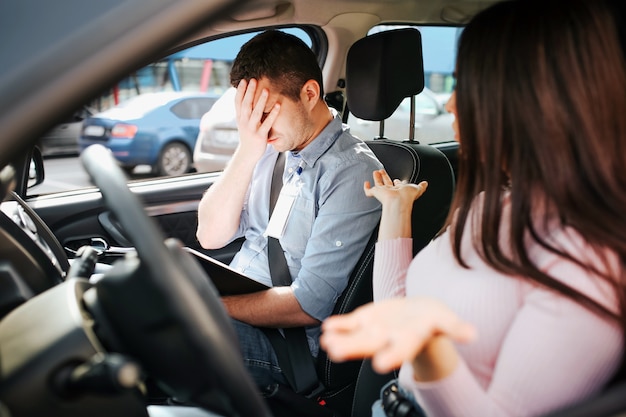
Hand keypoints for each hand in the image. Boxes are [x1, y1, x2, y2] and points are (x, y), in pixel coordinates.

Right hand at [234, 78, 280, 160]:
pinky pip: (267, 123)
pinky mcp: (260, 135)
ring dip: (261, 101)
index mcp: (239, 118)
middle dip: (249, 92)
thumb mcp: (242, 123)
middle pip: (246, 105)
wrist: (247, 154)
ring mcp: (252, 129)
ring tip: (266, 90)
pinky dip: (273, 114)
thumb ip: (243, 111)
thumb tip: (245, 96)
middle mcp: (244, 122)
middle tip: (253, 79)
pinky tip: (278, 105)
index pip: (237, 102)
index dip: (240, 91)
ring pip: (256, 113)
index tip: (243, 80)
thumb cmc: (247, 136)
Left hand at [320, 297, 475, 373]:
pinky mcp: (364, 321)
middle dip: (353, 349)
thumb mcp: (445, 320)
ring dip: (340, 340)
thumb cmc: (433, 318)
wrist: (418, 313)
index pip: (400, 350)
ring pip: (355, 338)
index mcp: (409, 341)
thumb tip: (473, 334)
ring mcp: (374, 331)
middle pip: (370, 345)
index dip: (391, 356)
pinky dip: (338, 325)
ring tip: (327, 342)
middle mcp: (388, 340)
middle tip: (336, 352)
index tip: (379, 364)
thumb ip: (455, 328)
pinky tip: (327, 327)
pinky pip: (349, 325)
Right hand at [364, 169, 427, 208]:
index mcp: (400, 191)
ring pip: (378, 184)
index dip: (398, 183)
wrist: (398, 201)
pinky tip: (366, 183)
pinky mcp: (376, 193)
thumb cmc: (407, 197)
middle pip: (387, 183)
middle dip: (385, 177)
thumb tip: (426, 183)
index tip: (398, 180)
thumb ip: (421, 186)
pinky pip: (369, 191)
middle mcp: (391, 192)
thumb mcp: (417, 189)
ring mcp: (383, 193)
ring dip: (377, 178)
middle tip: (383, 171)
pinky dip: (366, 188)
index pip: (398, 186)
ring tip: (376, 171)